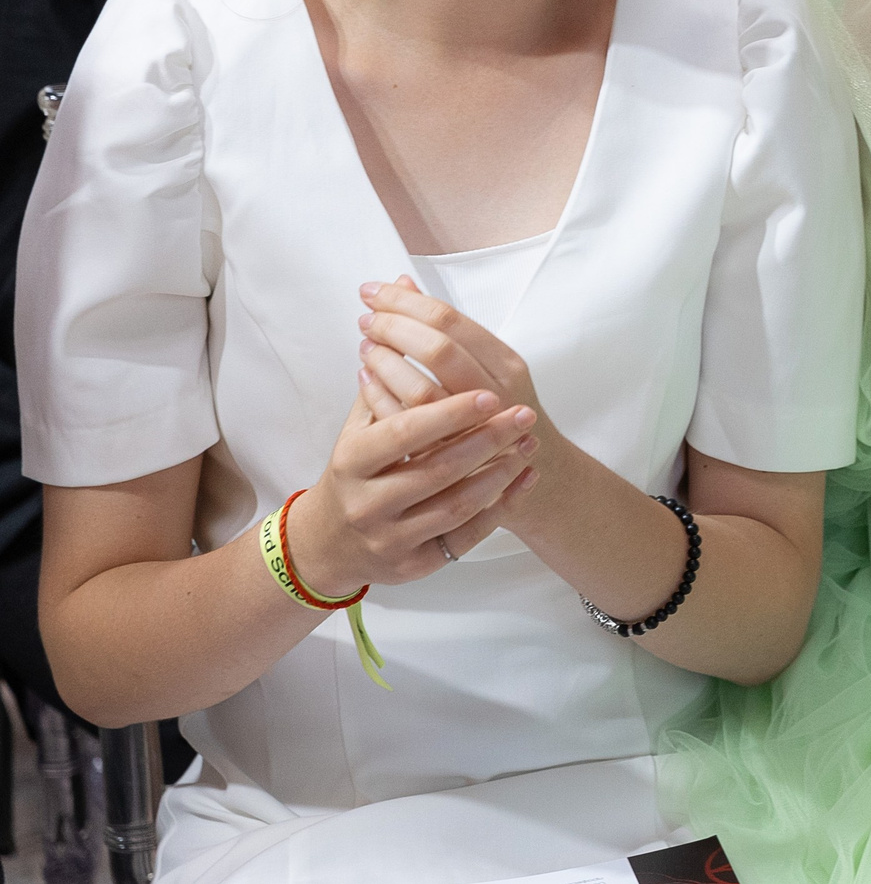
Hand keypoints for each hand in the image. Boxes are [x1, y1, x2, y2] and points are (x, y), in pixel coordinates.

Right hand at [288, 388, 536, 595]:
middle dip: (487, 439)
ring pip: (457, 506)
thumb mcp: (357, 430)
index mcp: (351, 462)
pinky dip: (501, 507)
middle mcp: (367, 504)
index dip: (448, 413)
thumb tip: (402, 317)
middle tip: (525, 414)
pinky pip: (467, 537)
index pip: (404, 432)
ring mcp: (390, 539)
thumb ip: (384, 383)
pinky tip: (525, 478)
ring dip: (501, 473)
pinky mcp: (414, 566)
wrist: (329, 542)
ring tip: (530, 443)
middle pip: (437, 470)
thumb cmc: (355, 471)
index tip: (490, 395)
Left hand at [355, 277, 550, 453]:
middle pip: (438, 350)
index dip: (406, 303)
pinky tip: (366, 380)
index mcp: (505, 364)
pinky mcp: (449, 458)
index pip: (451, 321)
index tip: (374, 292)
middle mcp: (495, 393)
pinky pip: (408, 426)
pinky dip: (381, 400)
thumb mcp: (484, 365)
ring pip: (422, 391)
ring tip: (365, 347)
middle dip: (394, 328)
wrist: (535, 469)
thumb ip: (446, 328)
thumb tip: (402, 282)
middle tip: (366, 319)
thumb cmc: (500, 410)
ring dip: (386, 364)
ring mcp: (473, 429)